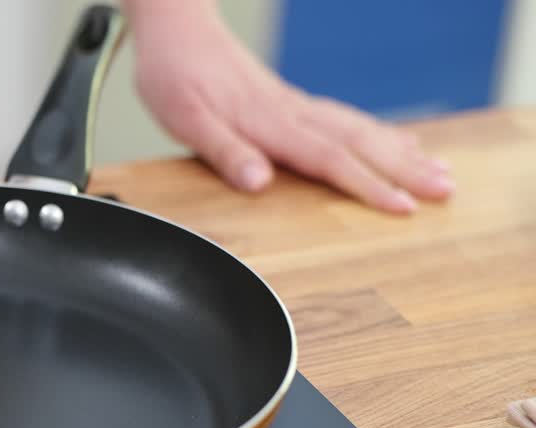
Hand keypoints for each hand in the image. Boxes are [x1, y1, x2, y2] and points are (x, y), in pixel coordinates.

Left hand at [122, 0, 452, 213]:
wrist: (177, 26)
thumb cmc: (175, 74)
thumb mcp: (185, 119)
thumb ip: (224, 151)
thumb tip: (259, 183)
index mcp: (268, 122)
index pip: (329, 158)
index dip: (367, 186)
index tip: (402, 207)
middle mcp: (291, 112)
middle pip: (359, 143)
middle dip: (404, 170)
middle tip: (446, 192)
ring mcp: (295, 105)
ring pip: (361, 129)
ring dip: (402, 153)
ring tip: (440, 172)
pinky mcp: (291, 101)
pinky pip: (347, 119)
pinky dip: (380, 134)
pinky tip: (400, 143)